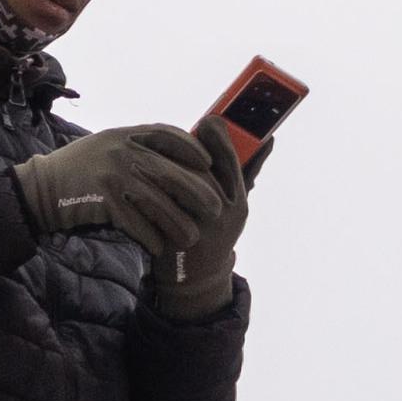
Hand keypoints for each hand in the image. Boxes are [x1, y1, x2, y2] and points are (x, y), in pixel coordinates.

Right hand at [18, 123, 232, 282]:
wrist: (41, 189)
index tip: (210, 165)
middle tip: (216, 209)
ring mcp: (113, 174)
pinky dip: (150, 237)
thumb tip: (177, 158)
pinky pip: (137, 222)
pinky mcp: (104, 200)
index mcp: (126, 134)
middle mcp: (122, 150)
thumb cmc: (79, 169)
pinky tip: (159, 247)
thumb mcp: (107, 145)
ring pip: (159, 202)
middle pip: (171, 172)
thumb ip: (137, 146)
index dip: (193, 150)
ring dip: (178, 223)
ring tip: (191, 238)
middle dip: (198, 192)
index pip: (169, 135)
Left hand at [150, 119, 250, 316]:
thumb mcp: (235, 204)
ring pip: (181, 189)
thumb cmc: (215, 230)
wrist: (196, 279)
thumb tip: (269, 138)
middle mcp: (224, 216)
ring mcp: (201, 230)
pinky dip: (145, 193)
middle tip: (167, 131)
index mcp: (239, 203)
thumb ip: (248, 172)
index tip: (209, 121)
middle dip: (186, 148)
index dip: (221, 138)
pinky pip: (159, 212)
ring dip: (160, 166)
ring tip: (144, 150)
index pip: (233, 162)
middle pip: (206, 172)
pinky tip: (133, 178)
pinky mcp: (176, 242)